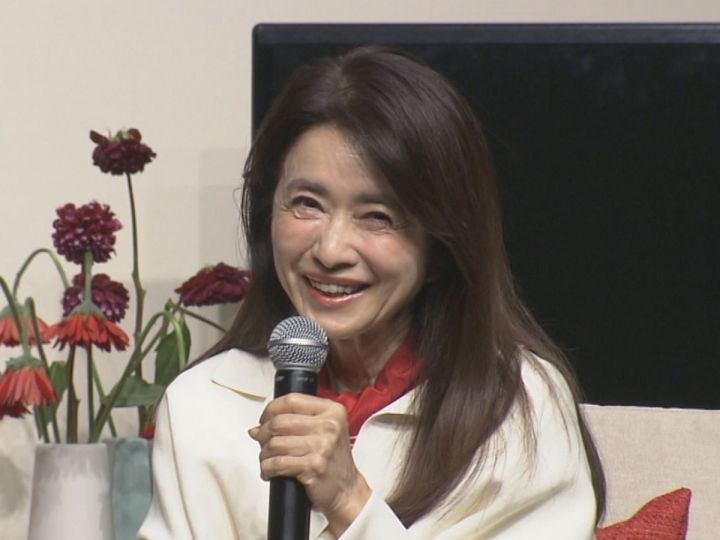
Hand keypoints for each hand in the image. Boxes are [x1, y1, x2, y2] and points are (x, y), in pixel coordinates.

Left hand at [248, 393, 370, 534]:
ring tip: (268, 459)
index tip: (264, 420)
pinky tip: (270, 471)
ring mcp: (322, 446)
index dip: (271, 410)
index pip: (291, 400)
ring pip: (275, 443)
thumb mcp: (322, 431)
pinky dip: (267, 468)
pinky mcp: (314, 466)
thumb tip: (256, 428)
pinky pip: (277, 463)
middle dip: (263, 434)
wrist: (347, 488)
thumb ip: (293, 422)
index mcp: (332, 410)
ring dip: (264, 454)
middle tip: (262, 442)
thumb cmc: (332, 459)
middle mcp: (329, 425)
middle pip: (279, 422)